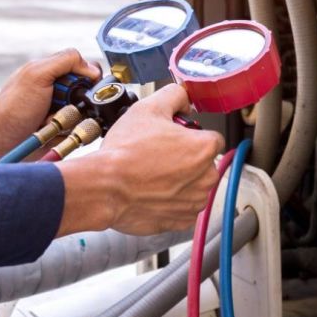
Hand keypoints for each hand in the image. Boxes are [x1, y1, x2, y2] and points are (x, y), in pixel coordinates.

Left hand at [0, 49, 100, 162]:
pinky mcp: (65, 132)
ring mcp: (65, 112)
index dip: (90, 80)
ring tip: (52, 122)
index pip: (89, 70)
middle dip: (81, 103)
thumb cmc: (12, 106)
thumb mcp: (37, 74)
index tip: (82, 89)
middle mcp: (63, 91)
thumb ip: (65, 61)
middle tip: (61, 107)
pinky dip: (72, 134)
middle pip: (92, 94)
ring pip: (90, 115)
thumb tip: (93, 69)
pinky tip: (54, 133)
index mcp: (57, 73)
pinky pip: (82, 133)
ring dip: (75, 120)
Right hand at [55, 84, 225, 235]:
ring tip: (151, 173)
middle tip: (158, 154)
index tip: (174, 137)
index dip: (190, 135)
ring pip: (194, 185)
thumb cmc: (125, 153)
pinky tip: (151, 191)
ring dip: (179, 180)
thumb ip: (174, 96)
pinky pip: (182, 207)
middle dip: (186, 158)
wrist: (104, 188)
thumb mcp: (148, 108)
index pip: (211, 138)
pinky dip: (170, 201)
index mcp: (204, 149)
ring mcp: (194, 201)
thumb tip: (183, 97)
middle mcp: (205, 178)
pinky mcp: (181, 220)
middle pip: (204, 163)